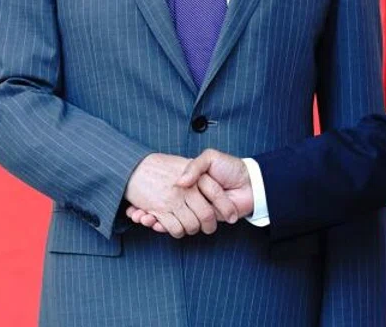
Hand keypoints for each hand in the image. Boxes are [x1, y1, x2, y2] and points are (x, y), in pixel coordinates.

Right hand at [128, 149, 252, 231]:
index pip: (165, 190)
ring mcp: (192, 208)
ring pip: (165, 218)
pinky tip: (150, 220)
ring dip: (151, 219)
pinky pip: (175, 227)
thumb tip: (180, 183)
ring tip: (140, 216)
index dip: (150, 195)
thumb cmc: (230, 168)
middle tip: (136, 211)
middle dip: (148, 209)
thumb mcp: (211, 158)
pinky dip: (162, 227)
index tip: (136, 198)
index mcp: (190, 181)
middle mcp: (188, 195)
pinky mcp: (197, 220)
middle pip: (162, 206)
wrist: (250, 184)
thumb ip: (195, 166)